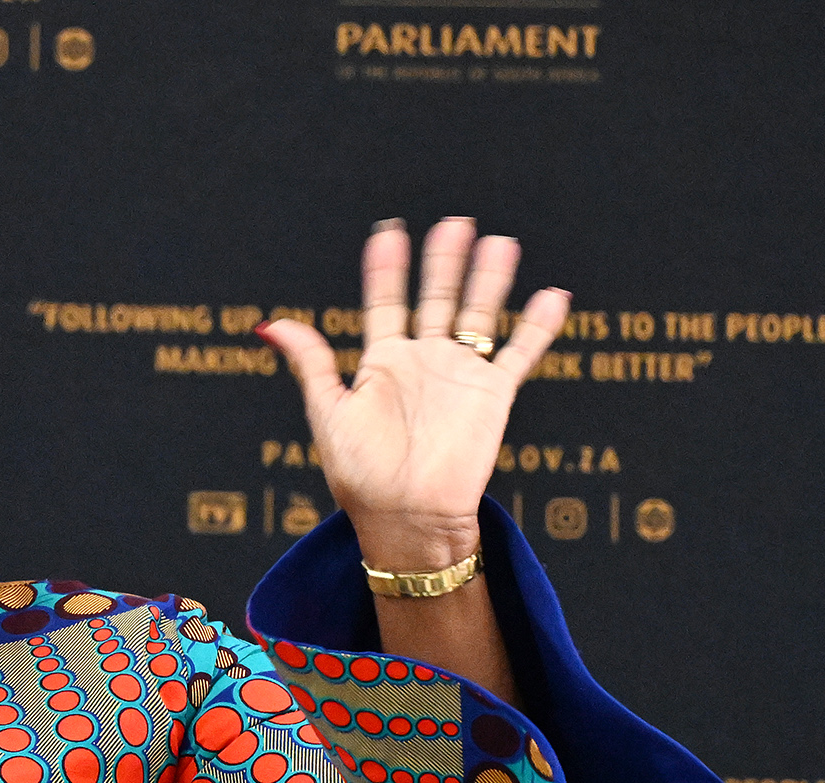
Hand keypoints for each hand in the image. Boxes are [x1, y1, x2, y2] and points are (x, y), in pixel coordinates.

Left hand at [259, 216, 570, 571]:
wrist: (406, 519)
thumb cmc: (360, 477)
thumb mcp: (328, 413)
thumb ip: (311, 364)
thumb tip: (271, 324)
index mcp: (382, 364)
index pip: (385, 302)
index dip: (386, 269)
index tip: (389, 231)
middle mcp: (423, 363)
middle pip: (436, 298)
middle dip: (444, 261)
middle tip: (454, 222)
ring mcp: (459, 376)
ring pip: (479, 315)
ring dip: (488, 280)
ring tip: (498, 242)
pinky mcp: (492, 396)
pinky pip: (519, 354)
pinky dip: (537, 327)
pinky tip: (552, 295)